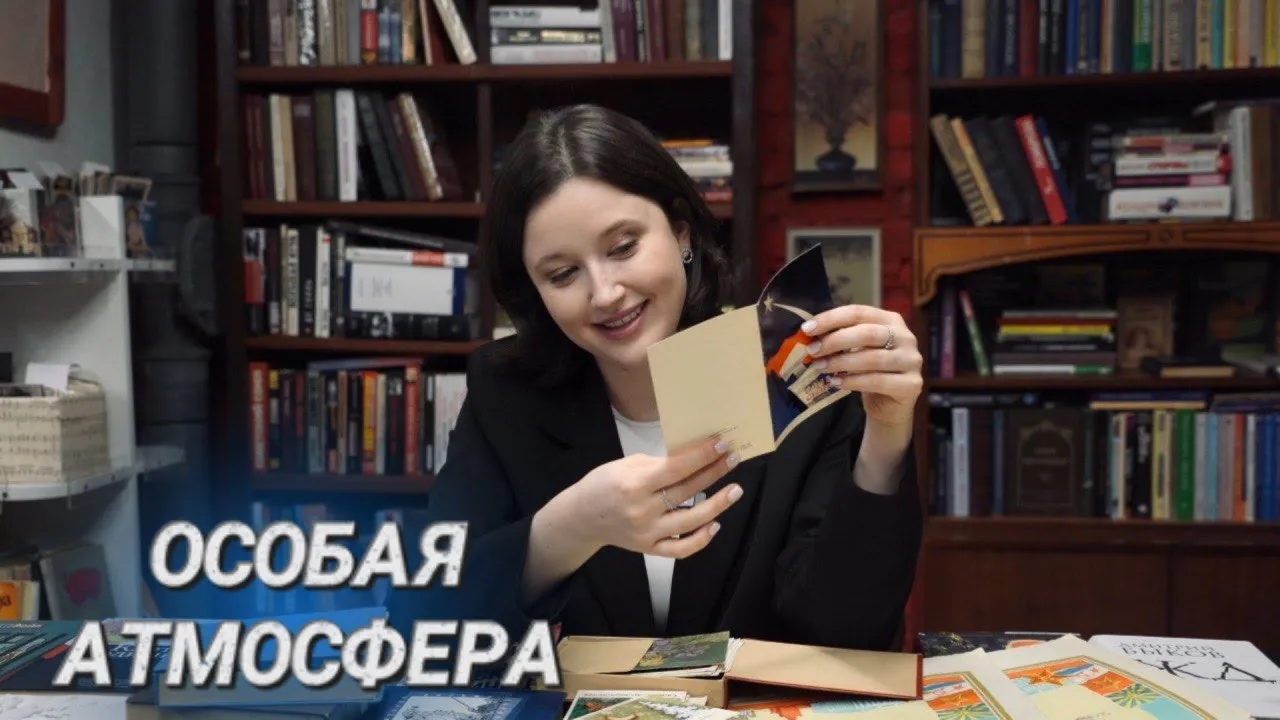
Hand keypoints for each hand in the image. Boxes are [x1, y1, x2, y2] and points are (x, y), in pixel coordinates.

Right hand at [564, 436, 742, 558]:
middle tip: (733, 458)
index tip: (722, 444)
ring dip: (718, 504)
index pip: (676, 468)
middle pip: (688, 490)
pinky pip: (681, 548)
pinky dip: (701, 539)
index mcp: (634, 484)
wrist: (582, 518)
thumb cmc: (604, 484)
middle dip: (714, 472)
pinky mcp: (649, 548)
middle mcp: (642, 510)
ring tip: (735, 490)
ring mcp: (647, 532)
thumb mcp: (626, 465)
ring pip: (691, 520)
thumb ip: (658, 464)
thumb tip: (693, 457)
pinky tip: (715, 524)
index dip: (702, 455)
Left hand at [801, 305, 923, 428]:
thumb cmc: (870, 372)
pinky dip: (853, 381)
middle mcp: (906, 337)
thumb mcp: (857, 350)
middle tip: (812, 351)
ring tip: (820, 367)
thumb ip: (841, 339)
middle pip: (867, 333)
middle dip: (835, 341)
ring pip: (872, 358)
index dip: (831, 319)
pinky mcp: (912, 384)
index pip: (859, 312)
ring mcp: (912, 361)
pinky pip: (878, 381)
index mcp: (891, 320)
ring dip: (841, 362)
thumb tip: (810, 334)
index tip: (807, 329)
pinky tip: (835, 382)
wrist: (889, 407)